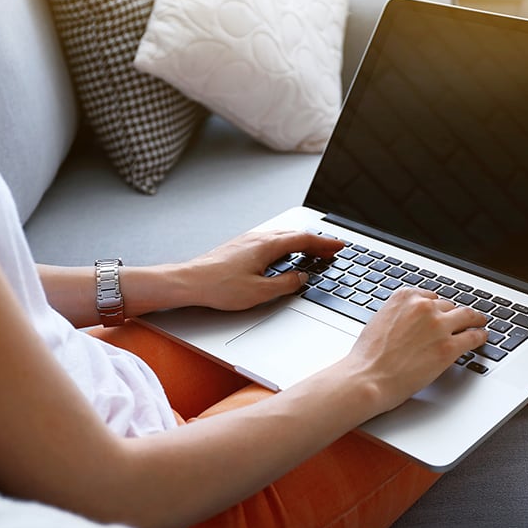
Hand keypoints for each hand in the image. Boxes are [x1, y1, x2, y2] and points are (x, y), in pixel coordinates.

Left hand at [184, 230, 343, 310]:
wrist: (189, 281)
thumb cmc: (219, 287)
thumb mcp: (259, 292)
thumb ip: (285, 284)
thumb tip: (301, 278)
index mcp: (267, 246)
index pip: (304, 240)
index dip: (324, 243)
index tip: (339, 246)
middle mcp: (258, 238)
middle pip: (295, 235)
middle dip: (316, 242)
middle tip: (331, 250)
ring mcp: (248, 240)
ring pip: (282, 237)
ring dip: (301, 243)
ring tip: (312, 252)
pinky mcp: (240, 247)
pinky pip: (270, 241)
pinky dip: (286, 245)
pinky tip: (284, 255)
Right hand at [337, 288, 488, 413]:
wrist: (368, 377)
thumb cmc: (368, 356)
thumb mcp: (379, 321)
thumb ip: (398, 315)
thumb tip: (409, 321)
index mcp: (405, 297)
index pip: (430, 296)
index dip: (438, 307)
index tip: (442, 311)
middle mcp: (423, 307)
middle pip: (448, 306)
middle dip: (453, 315)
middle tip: (461, 320)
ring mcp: (438, 326)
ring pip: (467, 316)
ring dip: (474, 320)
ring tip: (479, 324)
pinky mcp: (449, 347)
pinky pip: (473, 336)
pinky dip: (480, 336)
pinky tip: (482, 338)